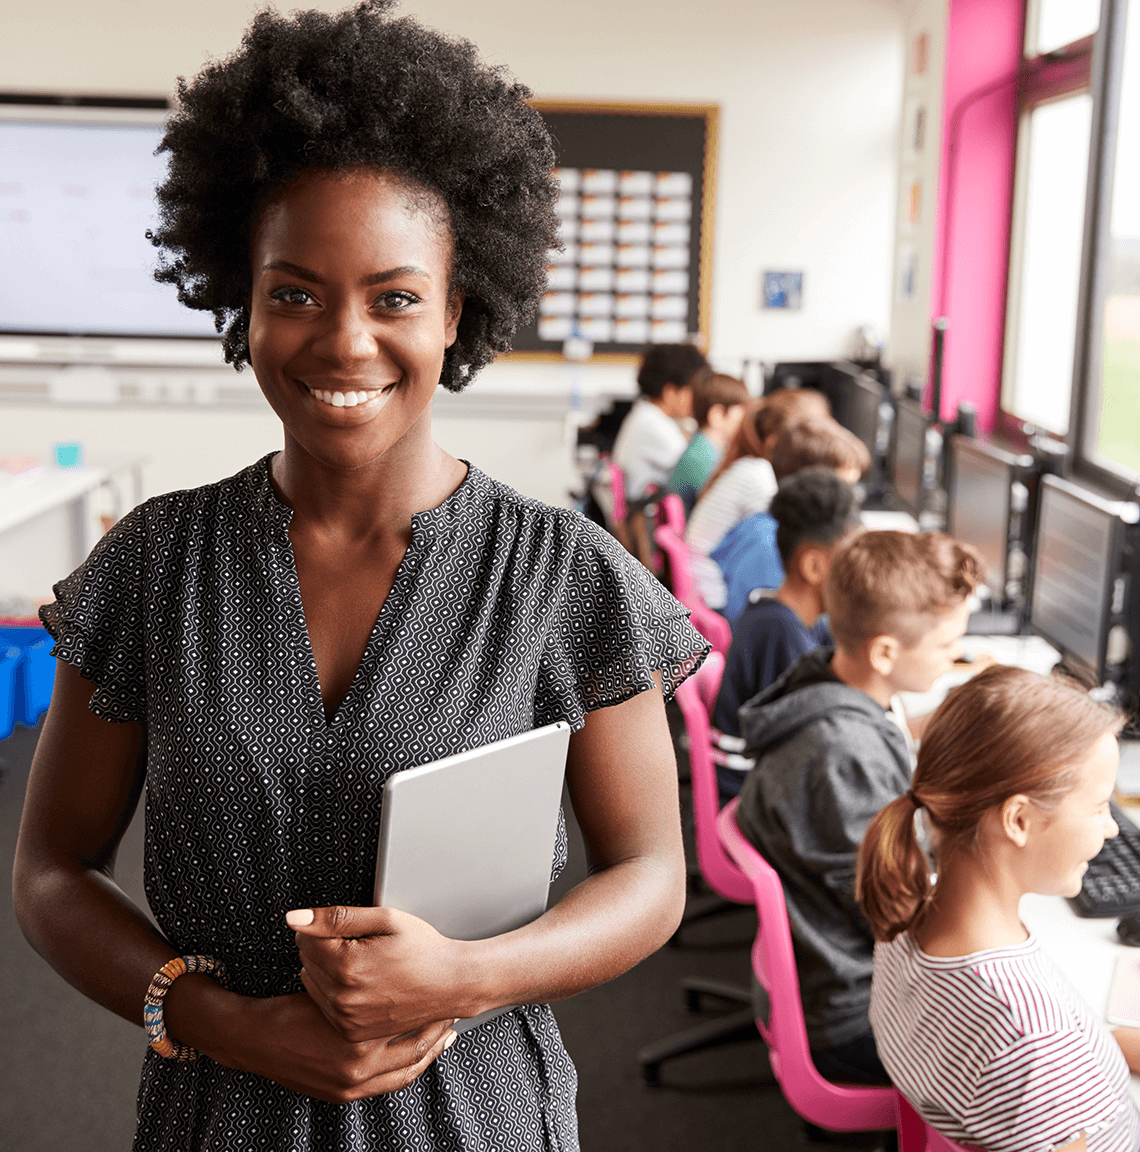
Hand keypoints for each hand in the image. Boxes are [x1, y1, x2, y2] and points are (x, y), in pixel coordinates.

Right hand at [236, 991, 455, 1103]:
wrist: (256, 1038)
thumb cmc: (292, 1007)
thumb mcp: (333, 987)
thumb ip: (365, 983)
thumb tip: (400, 972)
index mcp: (357, 1041)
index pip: (412, 1026)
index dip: (432, 1010)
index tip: (445, 996)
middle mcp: (358, 1069)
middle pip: (416, 1054)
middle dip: (438, 1035)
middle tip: (452, 1017)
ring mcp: (351, 1086)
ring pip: (405, 1073)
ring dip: (426, 1055)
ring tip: (442, 1037)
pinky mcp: (342, 1095)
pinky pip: (386, 1084)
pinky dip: (404, 1069)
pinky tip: (412, 1054)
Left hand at [287, 905, 474, 1041]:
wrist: (450, 984)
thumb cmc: (423, 949)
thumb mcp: (385, 920)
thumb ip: (336, 917)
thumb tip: (294, 918)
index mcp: (347, 965)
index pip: (304, 938)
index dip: (324, 926)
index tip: (348, 928)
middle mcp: (342, 997)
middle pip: (305, 960)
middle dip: (324, 946)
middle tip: (359, 944)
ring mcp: (346, 1018)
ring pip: (310, 981)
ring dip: (326, 969)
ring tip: (360, 963)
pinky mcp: (351, 1032)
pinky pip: (323, 1004)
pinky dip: (333, 991)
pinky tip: (359, 982)